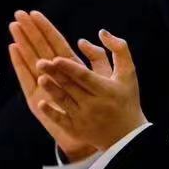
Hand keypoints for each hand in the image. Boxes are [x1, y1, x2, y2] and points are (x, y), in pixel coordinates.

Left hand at [17, 11, 148, 155]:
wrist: (127, 136)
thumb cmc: (126, 99)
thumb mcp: (128, 73)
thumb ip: (119, 50)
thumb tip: (102, 32)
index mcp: (106, 89)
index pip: (85, 77)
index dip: (70, 68)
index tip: (56, 58)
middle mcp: (94, 104)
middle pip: (71, 87)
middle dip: (55, 74)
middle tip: (39, 61)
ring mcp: (84, 118)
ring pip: (64, 102)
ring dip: (51, 90)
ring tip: (39, 77)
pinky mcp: (77, 130)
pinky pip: (62, 121)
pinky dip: (51, 112)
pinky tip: (41, 103)